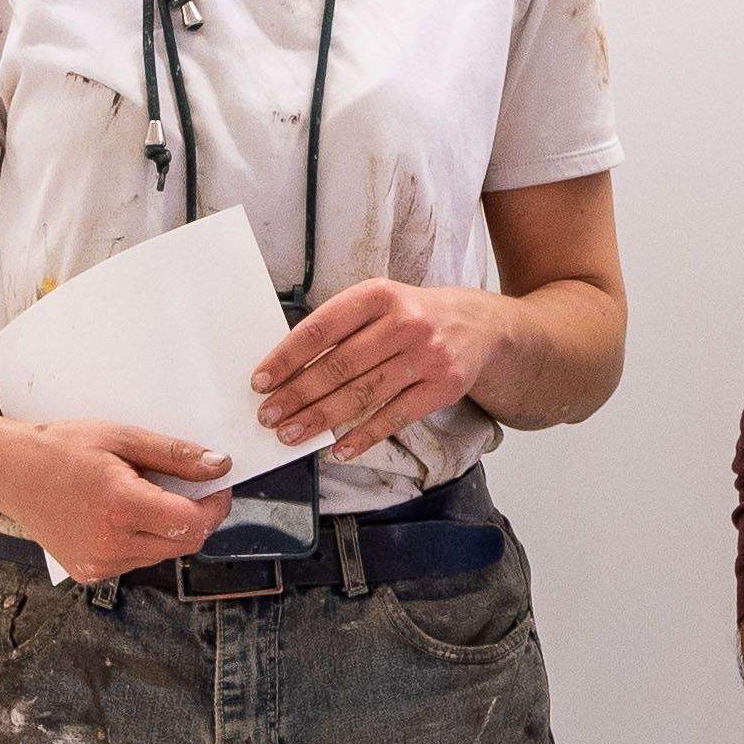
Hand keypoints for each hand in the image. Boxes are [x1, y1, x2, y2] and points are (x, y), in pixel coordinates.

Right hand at [5, 420, 227, 584]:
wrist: (10, 473)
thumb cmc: (61, 448)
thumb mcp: (121, 437)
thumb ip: (174, 455)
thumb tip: (219, 466)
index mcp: (119, 505)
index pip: (193, 521)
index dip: (215, 504)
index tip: (217, 485)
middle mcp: (109, 542)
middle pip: (185, 542)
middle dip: (197, 516)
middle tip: (190, 488)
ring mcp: (99, 563)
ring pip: (164, 554)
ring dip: (169, 529)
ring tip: (144, 497)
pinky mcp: (90, 573)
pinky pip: (138, 560)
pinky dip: (144, 540)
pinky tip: (122, 516)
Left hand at [252, 279, 507, 457]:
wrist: (482, 326)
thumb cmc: (416, 316)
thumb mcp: (381, 304)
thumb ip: (342, 327)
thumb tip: (290, 369)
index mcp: (380, 295)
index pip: (322, 328)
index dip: (287, 357)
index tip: (262, 380)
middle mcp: (405, 323)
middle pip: (340, 365)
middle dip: (298, 394)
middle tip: (269, 415)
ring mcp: (427, 357)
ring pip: (363, 394)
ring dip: (322, 419)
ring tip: (292, 434)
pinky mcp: (443, 388)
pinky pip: (395, 417)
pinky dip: (364, 437)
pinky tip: (339, 448)